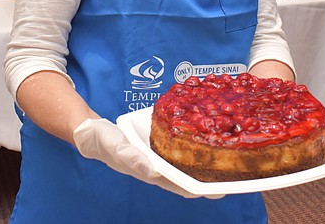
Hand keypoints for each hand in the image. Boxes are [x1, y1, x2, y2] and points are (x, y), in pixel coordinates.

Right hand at [73, 117, 219, 198]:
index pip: (178, 184)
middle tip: (229, 180)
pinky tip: (200, 141)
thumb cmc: (106, 143)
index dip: (197, 188)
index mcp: (149, 171)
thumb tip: (152, 170)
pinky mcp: (157, 144)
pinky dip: (189, 146)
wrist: (95, 134)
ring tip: (222, 163)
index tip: (216, 190)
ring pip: (183, 163)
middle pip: (185, 176)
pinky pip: (176, 147)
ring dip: (200, 164)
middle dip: (206, 179)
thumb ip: (132, 159)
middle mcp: (157, 166)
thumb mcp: (117, 149)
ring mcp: (157, 156)